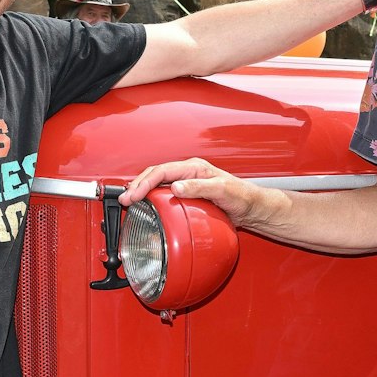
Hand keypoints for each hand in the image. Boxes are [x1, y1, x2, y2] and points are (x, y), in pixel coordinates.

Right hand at [121, 157, 278, 227]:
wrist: (252, 207)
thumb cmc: (241, 196)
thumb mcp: (222, 190)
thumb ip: (199, 187)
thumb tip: (176, 187)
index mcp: (194, 168)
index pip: (162, 171)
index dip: (145, 182)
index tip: (134, 194)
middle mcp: (188, 173)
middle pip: (155, 175)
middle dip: (137, 185)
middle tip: (124, 200)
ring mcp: (187, 184)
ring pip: (158, 184)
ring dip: (142, 191)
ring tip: (129, 202)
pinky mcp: (188, 195)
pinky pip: (165, 194)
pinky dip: (152, 199)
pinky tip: (146, 207)